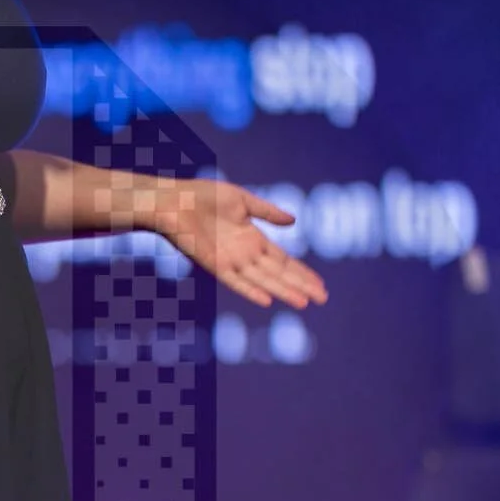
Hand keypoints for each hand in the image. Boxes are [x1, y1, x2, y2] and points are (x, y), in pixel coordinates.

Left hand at [154, 178, 327, 309]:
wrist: (176, 201)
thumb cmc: (204, 197)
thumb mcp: (242, 200)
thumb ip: (267, 212)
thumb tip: (293, 221)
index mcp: (253, 239)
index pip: (284, 260)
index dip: (302, 272)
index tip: (321, 284)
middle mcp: (245, 254)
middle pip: (279, 274)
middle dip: (301, 285)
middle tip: (323, 299)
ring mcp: (231, 261)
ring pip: (263, 280)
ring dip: (283, 291)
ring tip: (304, 303)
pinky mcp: (215, 265)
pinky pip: (236, 282)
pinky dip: (251, 290)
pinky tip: (267, 300)